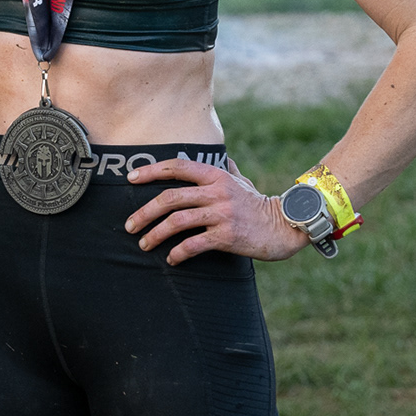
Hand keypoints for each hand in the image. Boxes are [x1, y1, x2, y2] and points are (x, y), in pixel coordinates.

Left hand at [124, 157, 309, 263]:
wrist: (285, 227)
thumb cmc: (259, 204)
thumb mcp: (242, 181)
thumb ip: (226, 169)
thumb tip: (221, 156)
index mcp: (216, 176)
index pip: (177, 167)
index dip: (151, 171)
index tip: (130, 178)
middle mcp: (216, 192)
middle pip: (170, 198)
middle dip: (144, 212)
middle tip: (130, 225)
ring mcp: (221, 214)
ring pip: (177, 221)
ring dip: (155, 234)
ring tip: (144, 244)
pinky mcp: (227, 236)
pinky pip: (194, 244)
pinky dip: (178, 253)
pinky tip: (171, 259)